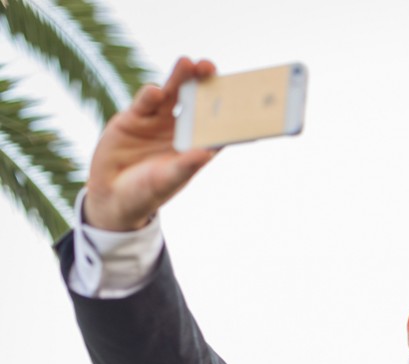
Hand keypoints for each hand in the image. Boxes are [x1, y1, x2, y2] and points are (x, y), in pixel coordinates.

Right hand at [83, 57, 216, 231]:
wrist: (112, 194)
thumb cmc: (147, 192)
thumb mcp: (168, 180)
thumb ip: (186, 166)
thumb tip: (206, 154)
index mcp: (196, 145)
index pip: (216, 123)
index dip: (226, 108)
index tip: (236, 94)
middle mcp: (180, 129)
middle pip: (195, 101)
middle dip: (203, 82)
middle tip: (209, 67)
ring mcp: (158, 121)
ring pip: (172, 94)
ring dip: (180, 78)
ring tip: (187, 63)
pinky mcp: (134, 117)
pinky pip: (145, 102)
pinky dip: (150, 95)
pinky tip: (156, 92)